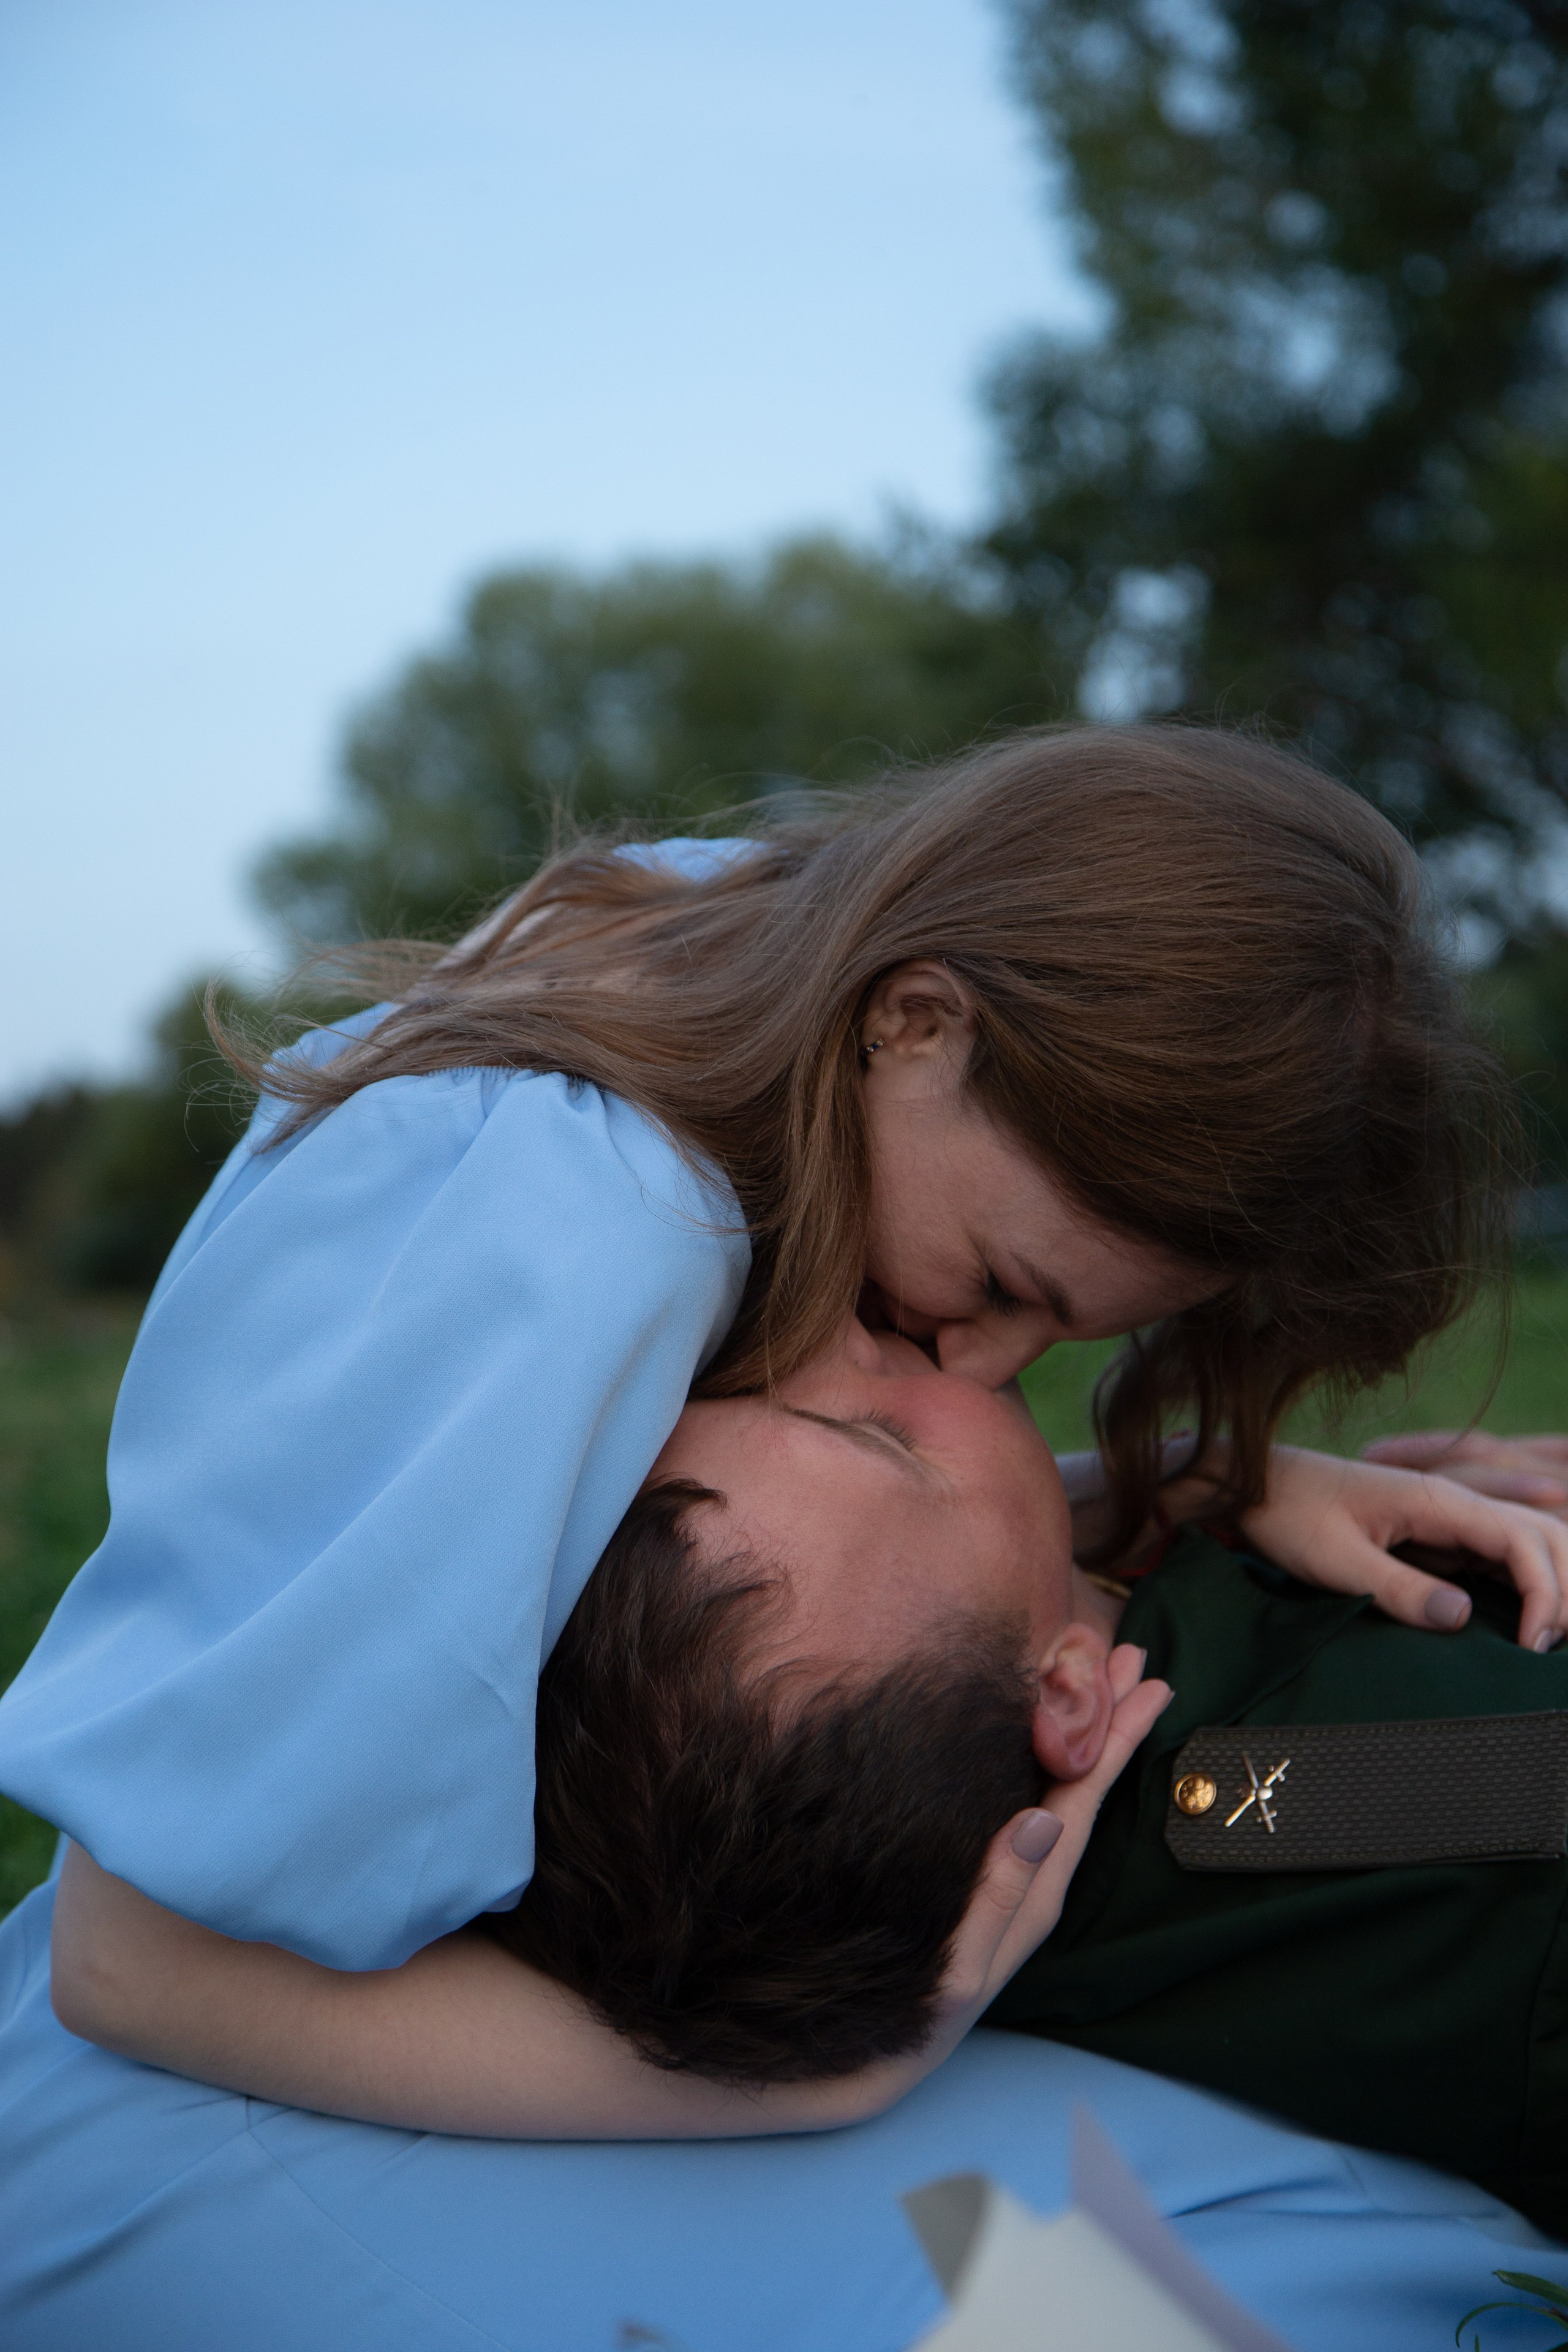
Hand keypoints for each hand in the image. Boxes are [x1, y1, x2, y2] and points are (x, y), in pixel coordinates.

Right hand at [921, 1644, 1171, 2058]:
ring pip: (1061, 1781)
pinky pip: (1031, 1795)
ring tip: (1106, 1676)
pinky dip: (1046, 1753)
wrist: (887, 2052)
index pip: (1086, 1793)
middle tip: (1134, 1653)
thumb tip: (1040, 1818)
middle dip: (1110, 1715)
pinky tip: (1045, 1731)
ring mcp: (1015, 1867)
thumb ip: (1000, 1894)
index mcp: (1039, 1883)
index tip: (1148, 1683)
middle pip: (1083, 1777)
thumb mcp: (963, 1962)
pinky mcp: (990, 1868)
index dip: (1118, 1736)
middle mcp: (1036, 1869)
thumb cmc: (923, 2007)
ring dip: (1083, 1727)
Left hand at [1241, 1445, 1567, 1652]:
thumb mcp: (1337, 1559)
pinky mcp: (1437, 1537)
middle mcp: (1455, 1503)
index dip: (1545, 1595)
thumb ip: (1400, 1589)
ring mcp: (1449, 1518)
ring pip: (1529, 1544)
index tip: (1530, 1647)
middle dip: (1563, 1590)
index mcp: (1439, 1501)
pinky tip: (1519, 1627)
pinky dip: (1523, 1587)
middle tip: (1543, 1651)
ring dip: (1550, 1587)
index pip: (1524, 1542)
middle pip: (1545, 1537)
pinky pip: (1498, 1558)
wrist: (1254, 1484)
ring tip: (1540, 1642)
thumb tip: (1464, 1618)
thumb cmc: (1289, 1515)